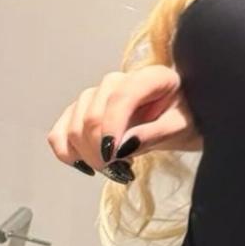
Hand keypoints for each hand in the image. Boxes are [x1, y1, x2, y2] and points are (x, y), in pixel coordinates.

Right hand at [46, 64, 201, 183]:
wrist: (178, 119)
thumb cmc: (184, 119)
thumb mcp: (180, 128)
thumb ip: (155, 133)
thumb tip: (123, 146)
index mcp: (150, 76)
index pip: (121, 96)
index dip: (111, 126)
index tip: (113, 156)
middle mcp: (118, 80)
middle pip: (92, 112)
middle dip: (100, 148)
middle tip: (118, 169)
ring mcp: (96, 94)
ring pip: (74, 123)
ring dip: (87, 153)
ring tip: (114, 166)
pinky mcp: (81, 110)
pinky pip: (60, 131)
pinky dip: (67, 152)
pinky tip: (87, 165)